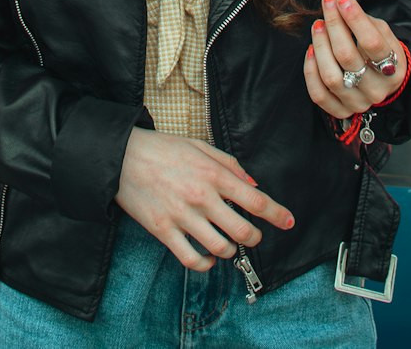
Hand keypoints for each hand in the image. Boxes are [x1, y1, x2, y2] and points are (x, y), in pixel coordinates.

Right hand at [115, 128, 292, 270]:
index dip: (277, 214)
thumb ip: (229, 164)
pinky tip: (207, 257)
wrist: (122, 156)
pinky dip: (205, 264)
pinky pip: (191, 260)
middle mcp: (201, 197)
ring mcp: (182, 216)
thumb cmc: (162, 148)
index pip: (255, 200)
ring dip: (230, 251)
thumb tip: (252, 185)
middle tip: (253, 235)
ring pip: (220, 249)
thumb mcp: (199, 146)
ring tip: (227, 244)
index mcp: (212, 174)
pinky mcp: (163, 231)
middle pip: (242, 231)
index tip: (288, 222)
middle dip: (255, 237)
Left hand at [303, 0, 405, 119]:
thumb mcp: (381, 32)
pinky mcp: (341, 110)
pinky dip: (310, 71)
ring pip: (331, 77)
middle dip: (334, 25)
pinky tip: (311, 50)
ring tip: (318, 25)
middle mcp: (377, 89)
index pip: (373, 43)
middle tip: (327, 3)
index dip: (355, 19)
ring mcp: (359, 103)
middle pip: (347, 58)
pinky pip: (319, 94)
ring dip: (320, 46)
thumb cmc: (379, 49)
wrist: (381, 79)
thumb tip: (338, 0)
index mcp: (394, 68)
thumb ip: (362, 19)